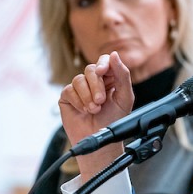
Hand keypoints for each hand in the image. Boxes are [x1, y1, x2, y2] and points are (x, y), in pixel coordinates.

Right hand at [58, 52, 134, 180]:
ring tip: (94, 110)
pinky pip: (69, 91)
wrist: (100, 139)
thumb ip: (122, 75)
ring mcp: (80, 88)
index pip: (104, 61)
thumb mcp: (125, 97)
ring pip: (79, 79)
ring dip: (87, 97)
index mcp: (109, 78)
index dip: (103, 64)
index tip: (102, 72)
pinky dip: (78, 101)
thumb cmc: (114, 120)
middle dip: (96, 86)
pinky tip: (83, 111)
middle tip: (100, 102)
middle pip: (91, 69)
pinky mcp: (67, 97)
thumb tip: (114, 54)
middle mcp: (94, 81)